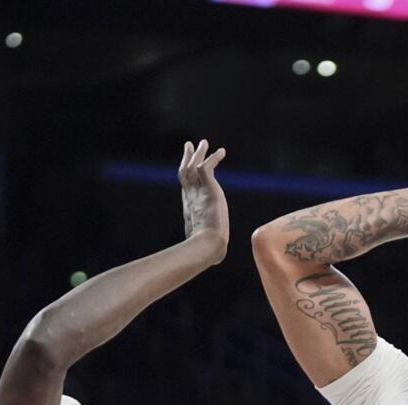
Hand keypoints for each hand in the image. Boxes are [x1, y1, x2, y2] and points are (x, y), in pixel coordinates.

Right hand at [179, 139, 228, 261]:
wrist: (208, 245)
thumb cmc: (209, 249)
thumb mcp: (208, 243)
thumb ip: (212, 246)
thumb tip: (216, 259)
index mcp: (190, 207)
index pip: (186, 186)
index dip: (186, 174)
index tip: (188, 165)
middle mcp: (192, 197)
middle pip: (185, 172)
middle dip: (188, 158)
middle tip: (189, 144)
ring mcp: (199, 192)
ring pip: (194, 166)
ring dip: (199, 153)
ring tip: (205, 142)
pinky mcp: (210, 189)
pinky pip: (208, 168)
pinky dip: (214, 158)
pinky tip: (222, 152)